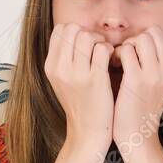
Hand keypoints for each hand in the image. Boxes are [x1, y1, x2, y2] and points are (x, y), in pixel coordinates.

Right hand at [44, 23, 114, 153]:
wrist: (87, 133)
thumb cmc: (79, 104)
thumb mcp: (61, 81)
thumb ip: (63, 58)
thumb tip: (72, 33)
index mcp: (50, 67)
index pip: (60, 30)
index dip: (76, 31)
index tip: (85, 44)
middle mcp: (60, 68)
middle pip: (73, 29)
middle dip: (88, 33)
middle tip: (97, 47)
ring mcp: (77, 74)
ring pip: (87, 36)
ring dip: (100, 41)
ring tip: (105, 54)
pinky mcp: (95, 80)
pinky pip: (102, 49)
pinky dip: (110, 50)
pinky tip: (112, 61)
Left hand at [112, 25, 162, 149]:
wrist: (137, 136)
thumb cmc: (142, 106)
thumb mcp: (160, 82)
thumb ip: (158, 59)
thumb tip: (145, 34)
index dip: (146, 38)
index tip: (137, 54)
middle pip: (153, 32)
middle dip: (136, 40)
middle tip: (127, 57)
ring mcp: (156, 75)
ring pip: (140, 38)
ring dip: (127, 46)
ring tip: (121, 62)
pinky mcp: (137, 80)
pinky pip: (126, 50)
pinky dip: (117, 55)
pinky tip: (114, 67)